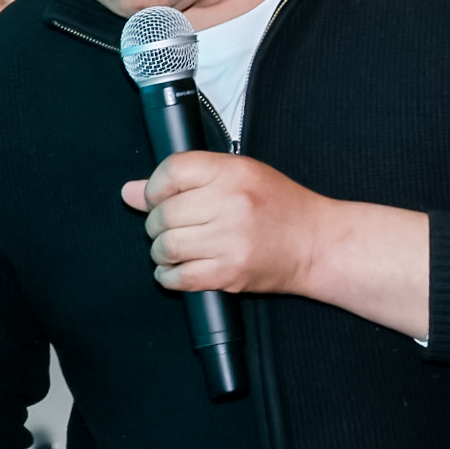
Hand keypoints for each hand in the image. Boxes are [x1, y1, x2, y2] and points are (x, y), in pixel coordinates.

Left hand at [122, 154, 430, 338]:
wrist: (318, 244)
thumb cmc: (281, 208)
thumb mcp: (239, 176)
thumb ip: (185, 179)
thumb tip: (130, 192)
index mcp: (233, 172)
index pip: (171, 171)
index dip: (155, 188)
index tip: (157, 198)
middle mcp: (231, 203)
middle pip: (162, 213)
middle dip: (158, 224)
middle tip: (174, 227)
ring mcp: (230, 240)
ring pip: (165, 246)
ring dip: (162, 252)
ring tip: (178, 248)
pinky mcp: (229, 272)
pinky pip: (177, 277)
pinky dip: (170, 276)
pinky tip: (180, 269)